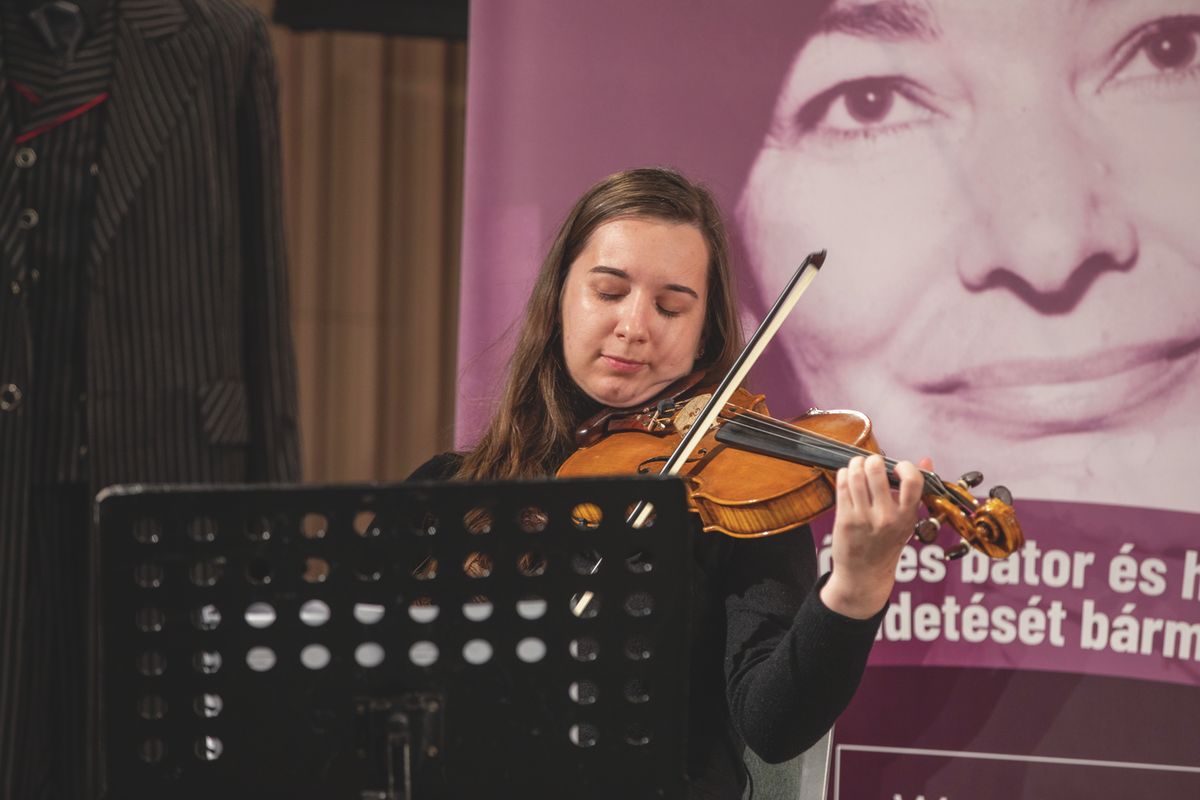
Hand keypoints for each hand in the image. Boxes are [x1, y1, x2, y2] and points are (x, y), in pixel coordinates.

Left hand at [819, 454, 928, 618]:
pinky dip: (844, 474)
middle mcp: (887, 516)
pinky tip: (848, 477)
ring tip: (858, 466)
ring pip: (856, 475)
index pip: (913, 480)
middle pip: (876, 470)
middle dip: (872, 460)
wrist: (865, 574)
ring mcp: (864, 518)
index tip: (897, 467)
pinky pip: (842, 485)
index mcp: (907, 515)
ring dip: (856, 464)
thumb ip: (915, 490)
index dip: (904, 466)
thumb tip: (926, 459)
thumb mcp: (908, 520)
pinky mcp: (845, 519)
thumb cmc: (887, 544)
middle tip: (872, 463)